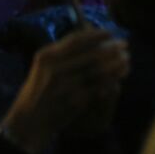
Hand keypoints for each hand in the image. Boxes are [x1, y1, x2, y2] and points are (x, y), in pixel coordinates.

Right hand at [0, 29, 129, 153]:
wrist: (28, 121)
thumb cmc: (37, 91)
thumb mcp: (42, 67)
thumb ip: (61, 53)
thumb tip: (88, 36)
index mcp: (47, 56)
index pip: (75, 39)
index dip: (96, 34)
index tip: (110, 32)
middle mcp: (55, 68)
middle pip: (90, 53)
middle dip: (110, 48)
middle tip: (125, 44)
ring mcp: (64, 84)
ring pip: (96, 70)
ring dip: (114, 64)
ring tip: (126, 60)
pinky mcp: (73, 100)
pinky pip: (97, 88)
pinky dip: (109, 82)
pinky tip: (118, 79)